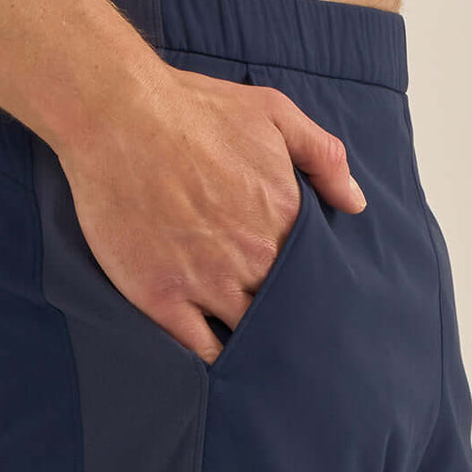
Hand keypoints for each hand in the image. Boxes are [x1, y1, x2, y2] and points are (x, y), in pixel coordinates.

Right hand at [56, 63, 365, 365]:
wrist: (116, 115)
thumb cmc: (191, 109)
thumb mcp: (273, 112)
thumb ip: (324, 156)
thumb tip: (355, 203)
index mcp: (285, 217)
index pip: (315, 274)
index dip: (311, 288)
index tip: (308, 297)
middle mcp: (253, 256)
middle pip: (285, 310)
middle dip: (289, 322)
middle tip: (293, 339)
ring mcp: (207, 281)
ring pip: (248, 334)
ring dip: (256, 345)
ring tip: (261, 357)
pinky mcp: (162, 296)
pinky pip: (201, 349)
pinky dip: (216, 360)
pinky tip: (221, 363)